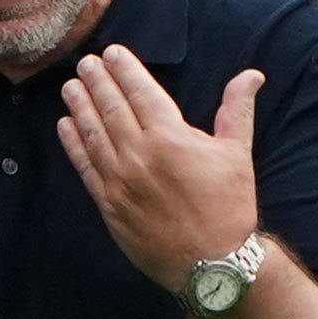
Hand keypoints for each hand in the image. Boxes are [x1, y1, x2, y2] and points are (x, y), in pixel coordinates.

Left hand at [57, 45, 263, 291]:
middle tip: (85, 63)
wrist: (212, 265)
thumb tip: (252, 75)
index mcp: (171, 138)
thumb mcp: (237, 154)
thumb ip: (236, 109)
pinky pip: (85, 167)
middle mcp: (140, 155)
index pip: (140, 92)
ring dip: (80, 107)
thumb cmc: (229, 208)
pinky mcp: (109, 205)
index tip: (111, 53)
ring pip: (93, 134)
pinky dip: (73, 144)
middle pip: (111, 108)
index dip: (124, 70)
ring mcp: (120, 181)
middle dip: (97, 82)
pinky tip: (65, 126)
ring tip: (71, 87)